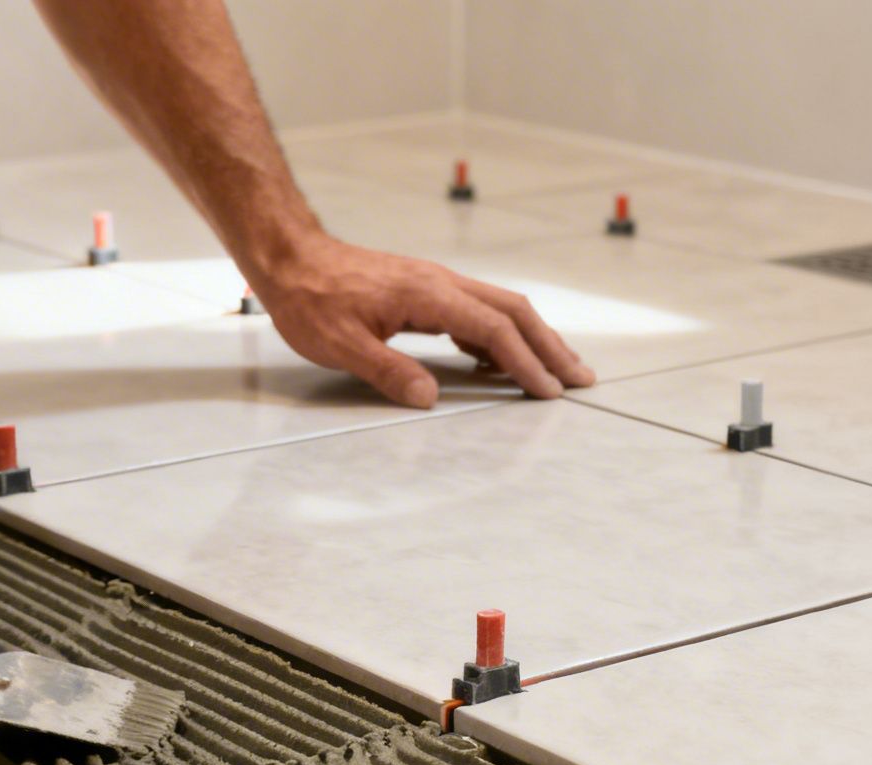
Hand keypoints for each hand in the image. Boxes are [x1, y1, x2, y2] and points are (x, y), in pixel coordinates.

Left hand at [256, 236, 595, 408]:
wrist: (290, 257)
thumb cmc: (310, 298)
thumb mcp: (341, 345)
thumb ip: (388, 372)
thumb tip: (429, 398)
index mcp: (428, 294)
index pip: (494, 330)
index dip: (526, 363)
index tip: (549, 391)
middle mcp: (441, 282)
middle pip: (513, 312)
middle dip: (550, 346)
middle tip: (581, 377)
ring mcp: (435, 283)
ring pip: (499, 308)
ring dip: (532, 339)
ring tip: (554, 370)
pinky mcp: (425, 290)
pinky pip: (476, 310)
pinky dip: (499, 335)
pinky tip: (498, 361)